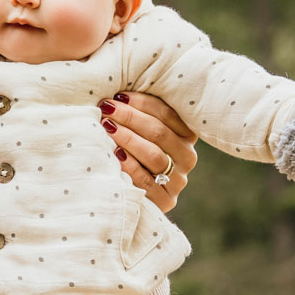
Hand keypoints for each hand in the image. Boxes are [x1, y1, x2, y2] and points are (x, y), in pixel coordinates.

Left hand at [100, 92, 198, 214]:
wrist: (133, 198)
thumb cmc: (133, 153)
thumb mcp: (143, 131)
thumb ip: (140, 114)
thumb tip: (119, 93)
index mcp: (186, 135)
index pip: (167, 114)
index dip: (142, 103)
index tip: (118, 96)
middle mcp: (187, 157)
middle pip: (159, 133)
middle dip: (130, 117)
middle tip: (107, 109)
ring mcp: (178, 180)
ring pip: (154, 155)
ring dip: (128, 138)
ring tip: (107, 126)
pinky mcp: (166, 200)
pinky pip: (145, 180)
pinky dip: (128, 165)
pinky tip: (114, 153)